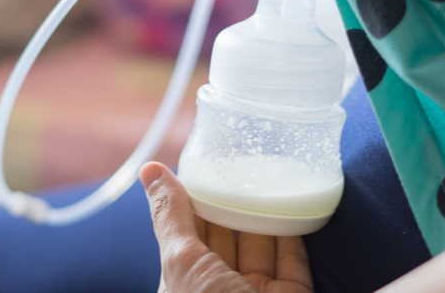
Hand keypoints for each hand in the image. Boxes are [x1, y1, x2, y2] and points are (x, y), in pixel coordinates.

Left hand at [140, 162, 313, 292]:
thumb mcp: (181, 260)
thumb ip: (170, 215)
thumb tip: (150, 169)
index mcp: (185, 286)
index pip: (188, 236)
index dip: (193, 203)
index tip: (204, 168)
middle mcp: (219, 292)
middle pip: (225, 240)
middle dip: (230, 206)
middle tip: (240, 165)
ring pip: (260, 248)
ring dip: (263, 216)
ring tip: (266, 177)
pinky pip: (293, 263)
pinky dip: (294, 234)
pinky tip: (292, 206)